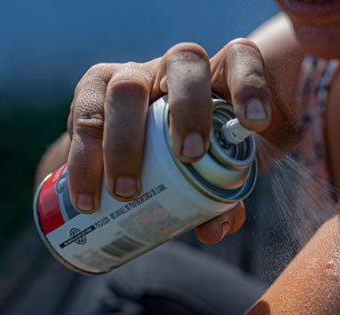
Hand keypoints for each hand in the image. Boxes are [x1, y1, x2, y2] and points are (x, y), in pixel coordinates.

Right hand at [66, 39, 270, 243]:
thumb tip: (214, 230)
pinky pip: (85, 117)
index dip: (251, 84)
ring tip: (127, 193)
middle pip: (183, 62)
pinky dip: (84, 162)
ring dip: (125, 143)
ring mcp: (131, 73)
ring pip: (126, 89)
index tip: (255, 124)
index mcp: (218, 79)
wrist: (133, 148)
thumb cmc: (190, 159)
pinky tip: (88, 200)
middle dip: (187, 108)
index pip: (241, 59)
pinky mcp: (92, 90)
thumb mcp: (214, 176)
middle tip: (188, 156)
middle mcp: (174, 67)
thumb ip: (222, 202)